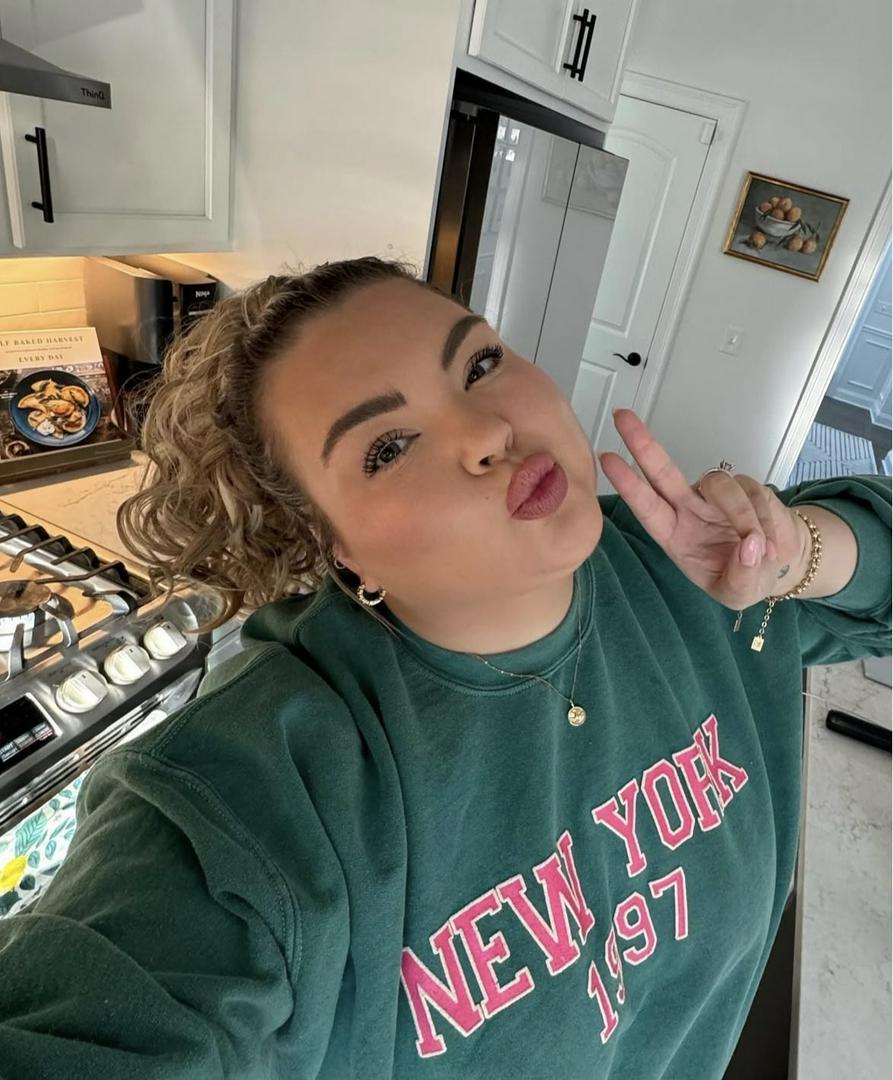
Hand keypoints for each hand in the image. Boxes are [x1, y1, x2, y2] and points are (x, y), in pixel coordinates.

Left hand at [598, 409, 806, 609]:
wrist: (778, 565)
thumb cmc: (742, 578)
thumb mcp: (738, 592)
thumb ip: (742, 575)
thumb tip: (749, 546)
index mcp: (674, 533)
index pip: (647, 505)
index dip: (628, 483)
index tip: (607, 459)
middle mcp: (688, 508)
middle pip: (663, 471)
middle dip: (643, 444)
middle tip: (622, 417)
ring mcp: (716, 495)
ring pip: (721, 485)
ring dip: (743, 516)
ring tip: (762, 549)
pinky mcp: (748, 486)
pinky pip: (756, 494)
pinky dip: (767, 521)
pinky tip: (773, 545)